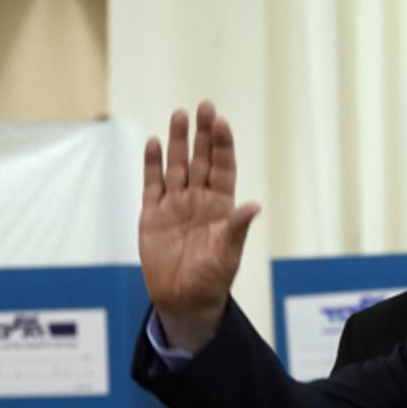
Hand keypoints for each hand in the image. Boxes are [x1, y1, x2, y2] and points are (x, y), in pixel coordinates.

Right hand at [139, 101, 260, 351]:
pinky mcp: (152, 215)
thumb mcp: (228, 255)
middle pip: (200, 160)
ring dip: (177, 142)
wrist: (183, 300)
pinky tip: (155, 144)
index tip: (221, 123)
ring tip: (179, 116)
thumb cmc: (211, 279)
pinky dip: (153, 165)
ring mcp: (175, 205)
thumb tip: (254, 206)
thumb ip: (236, 228)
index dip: (222, 146)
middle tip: (204, 107)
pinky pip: (152, 185)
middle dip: (202, 134)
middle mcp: (198, 200)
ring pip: (176, 166)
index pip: (222, 168)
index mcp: (220, 207)